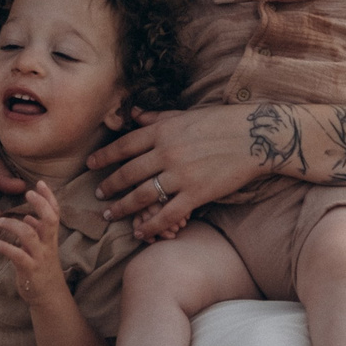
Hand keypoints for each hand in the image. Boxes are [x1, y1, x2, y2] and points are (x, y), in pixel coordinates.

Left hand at [0, 180, 64, 299]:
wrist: (49, 297)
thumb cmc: (43, 269)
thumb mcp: (43, 248)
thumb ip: (38, 232)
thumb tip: (30, 216)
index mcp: (50, 237)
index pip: (55, 212)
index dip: (49, 197)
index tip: (39, 182)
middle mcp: (48, 244)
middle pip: (50, 219)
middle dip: (41, 204)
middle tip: (28, 192)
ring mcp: (40, 257)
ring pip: (31, 235)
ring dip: (15, 225)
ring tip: (0, 221)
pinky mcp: (30, 270)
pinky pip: (19, 256)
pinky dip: (7, 248)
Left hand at [87, 106, 272, 240]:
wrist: (255, 137)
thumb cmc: (221, 122)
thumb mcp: (185, 115)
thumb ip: (157, 118)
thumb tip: (133, 114)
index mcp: (162, 131)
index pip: (124, 146)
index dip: (104, 157)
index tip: (90, 165)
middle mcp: (166, 153)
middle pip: (128, 173)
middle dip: (110, 186)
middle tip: (98, 195)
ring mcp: (181, 175)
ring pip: (142, 195)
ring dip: (123, 207)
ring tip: (111, 215)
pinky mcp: (196, 194)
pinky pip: (167, 213)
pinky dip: (151, 224)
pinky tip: (140, 231)